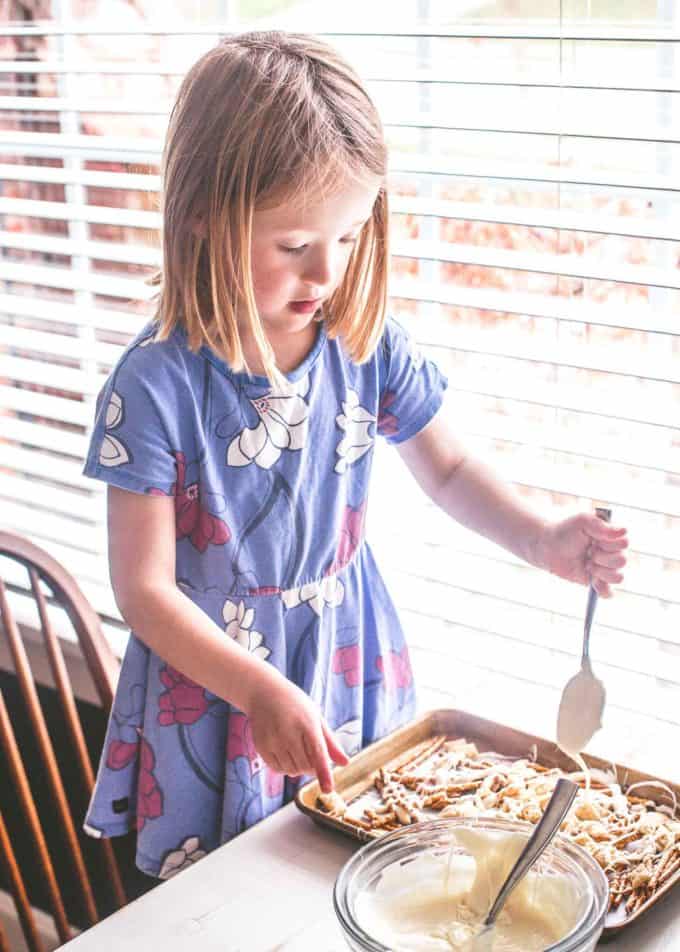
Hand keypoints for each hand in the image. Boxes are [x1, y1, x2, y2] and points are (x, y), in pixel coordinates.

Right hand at [244, 671, 348, 792]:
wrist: (265, 693)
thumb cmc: (295, 704)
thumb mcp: (316, 717)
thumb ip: (330, 742)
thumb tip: (345, 763)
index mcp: (307, 724)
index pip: (318, 754)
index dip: (324, 773)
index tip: (328, 789)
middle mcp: (289, 733)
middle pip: (306, 767)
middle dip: (312, 767)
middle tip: (311, 754)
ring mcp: (273, 741)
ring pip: (292, 771)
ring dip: (298, 768)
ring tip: (296, 748)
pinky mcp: (261, 747)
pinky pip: (278, 769)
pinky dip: (285, 767)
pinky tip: (285, 752)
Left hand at [536, 513, 627, 596]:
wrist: (548, 546)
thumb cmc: (566, 530)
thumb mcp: (582, 521)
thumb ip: (601, 526)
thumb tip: (624, 531)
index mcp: (613, 537)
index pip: (624, 543)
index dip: (608, 544)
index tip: (593, 540)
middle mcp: (613, 553)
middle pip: (622, 561)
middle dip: (602, 557)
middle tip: (588, 552)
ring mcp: (606, 568)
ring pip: (618, 577)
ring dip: (601, 572)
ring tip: (587, 564)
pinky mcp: (597, 581)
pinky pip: (609, 593)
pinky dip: (602, 589)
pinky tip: (592, 581)